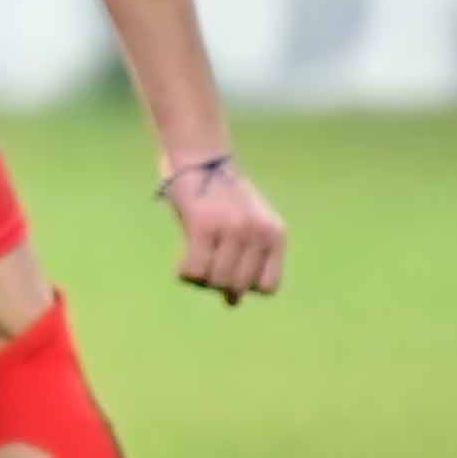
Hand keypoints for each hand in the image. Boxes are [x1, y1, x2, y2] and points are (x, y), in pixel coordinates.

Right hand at [160, 154, 284, 305]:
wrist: (199, 155)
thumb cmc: (219, 195)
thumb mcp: (244, 226)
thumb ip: (244, 261)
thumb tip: (233, 302)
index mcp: (275, 234)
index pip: (267, 288)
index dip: (245, 284)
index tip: (229, 268)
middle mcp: (258, 232)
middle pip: (237, 287)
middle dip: (217, 283)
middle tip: (205, 262)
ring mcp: (232, 229)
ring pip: (214, 281)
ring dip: (199, 277)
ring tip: (193, 256)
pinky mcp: (204, 225)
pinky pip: (193, 271)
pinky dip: (184, 271)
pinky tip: (181, 258)